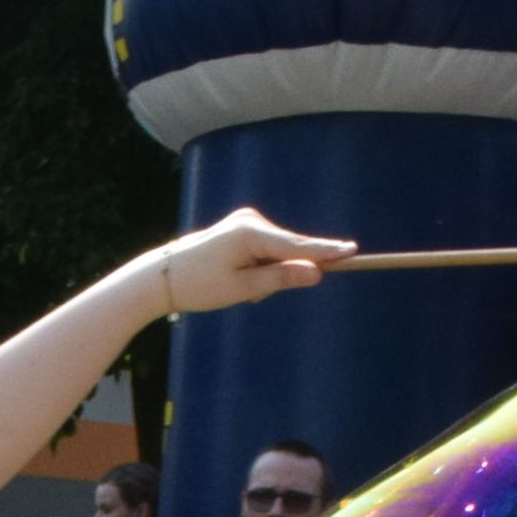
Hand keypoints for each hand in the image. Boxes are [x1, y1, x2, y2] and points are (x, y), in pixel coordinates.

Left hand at [150, 208, 349, 314]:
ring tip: (235, 287)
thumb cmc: (199, 285)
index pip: (297, 246)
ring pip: (277, 254)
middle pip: (289, 251)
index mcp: (251, 232)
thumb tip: (316, 273)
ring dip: (267, 275)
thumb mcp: (242, 288)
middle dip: (280, 275)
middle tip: (249, 295)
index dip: (326, 252)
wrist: (163, 276)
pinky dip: (259, 268)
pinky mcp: (243, 227)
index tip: (353, 251)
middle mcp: (251, 220)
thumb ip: (280, 279)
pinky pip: (265, 251)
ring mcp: (247, 221)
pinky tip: (236, 278)